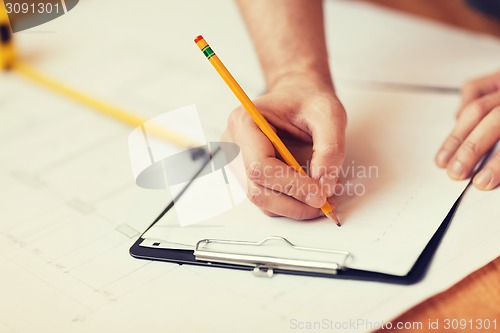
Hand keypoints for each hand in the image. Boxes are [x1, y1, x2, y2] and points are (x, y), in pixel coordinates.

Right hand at [222, 74, 345, 218]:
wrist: (299, 94)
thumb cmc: (308, 99)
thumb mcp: (329, 114)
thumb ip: (330, 149)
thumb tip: (324, 187)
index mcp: (245, 122)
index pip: (260, 166)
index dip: (290, 185)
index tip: (319, 194)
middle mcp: (235, 144)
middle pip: (258, 190)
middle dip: (294, 203)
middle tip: (325, 203)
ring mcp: (238, 162)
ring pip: (262, 199)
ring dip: (294, 206)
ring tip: (322, 195)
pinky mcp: (248, 174)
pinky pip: (267, 197)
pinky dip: (290, 202)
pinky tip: (310, 191)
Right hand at [435, 71, 499, 189]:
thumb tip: (491, 174)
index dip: (497, 164)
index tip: (482, 182)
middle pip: (492, 120)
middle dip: (469, 150)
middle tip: (455, 173)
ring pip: (476, 107)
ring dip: (456, 136)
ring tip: (443, 159)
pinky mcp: (498, 75)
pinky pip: (474, 88)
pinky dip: (462, 107)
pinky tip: (458, 123)